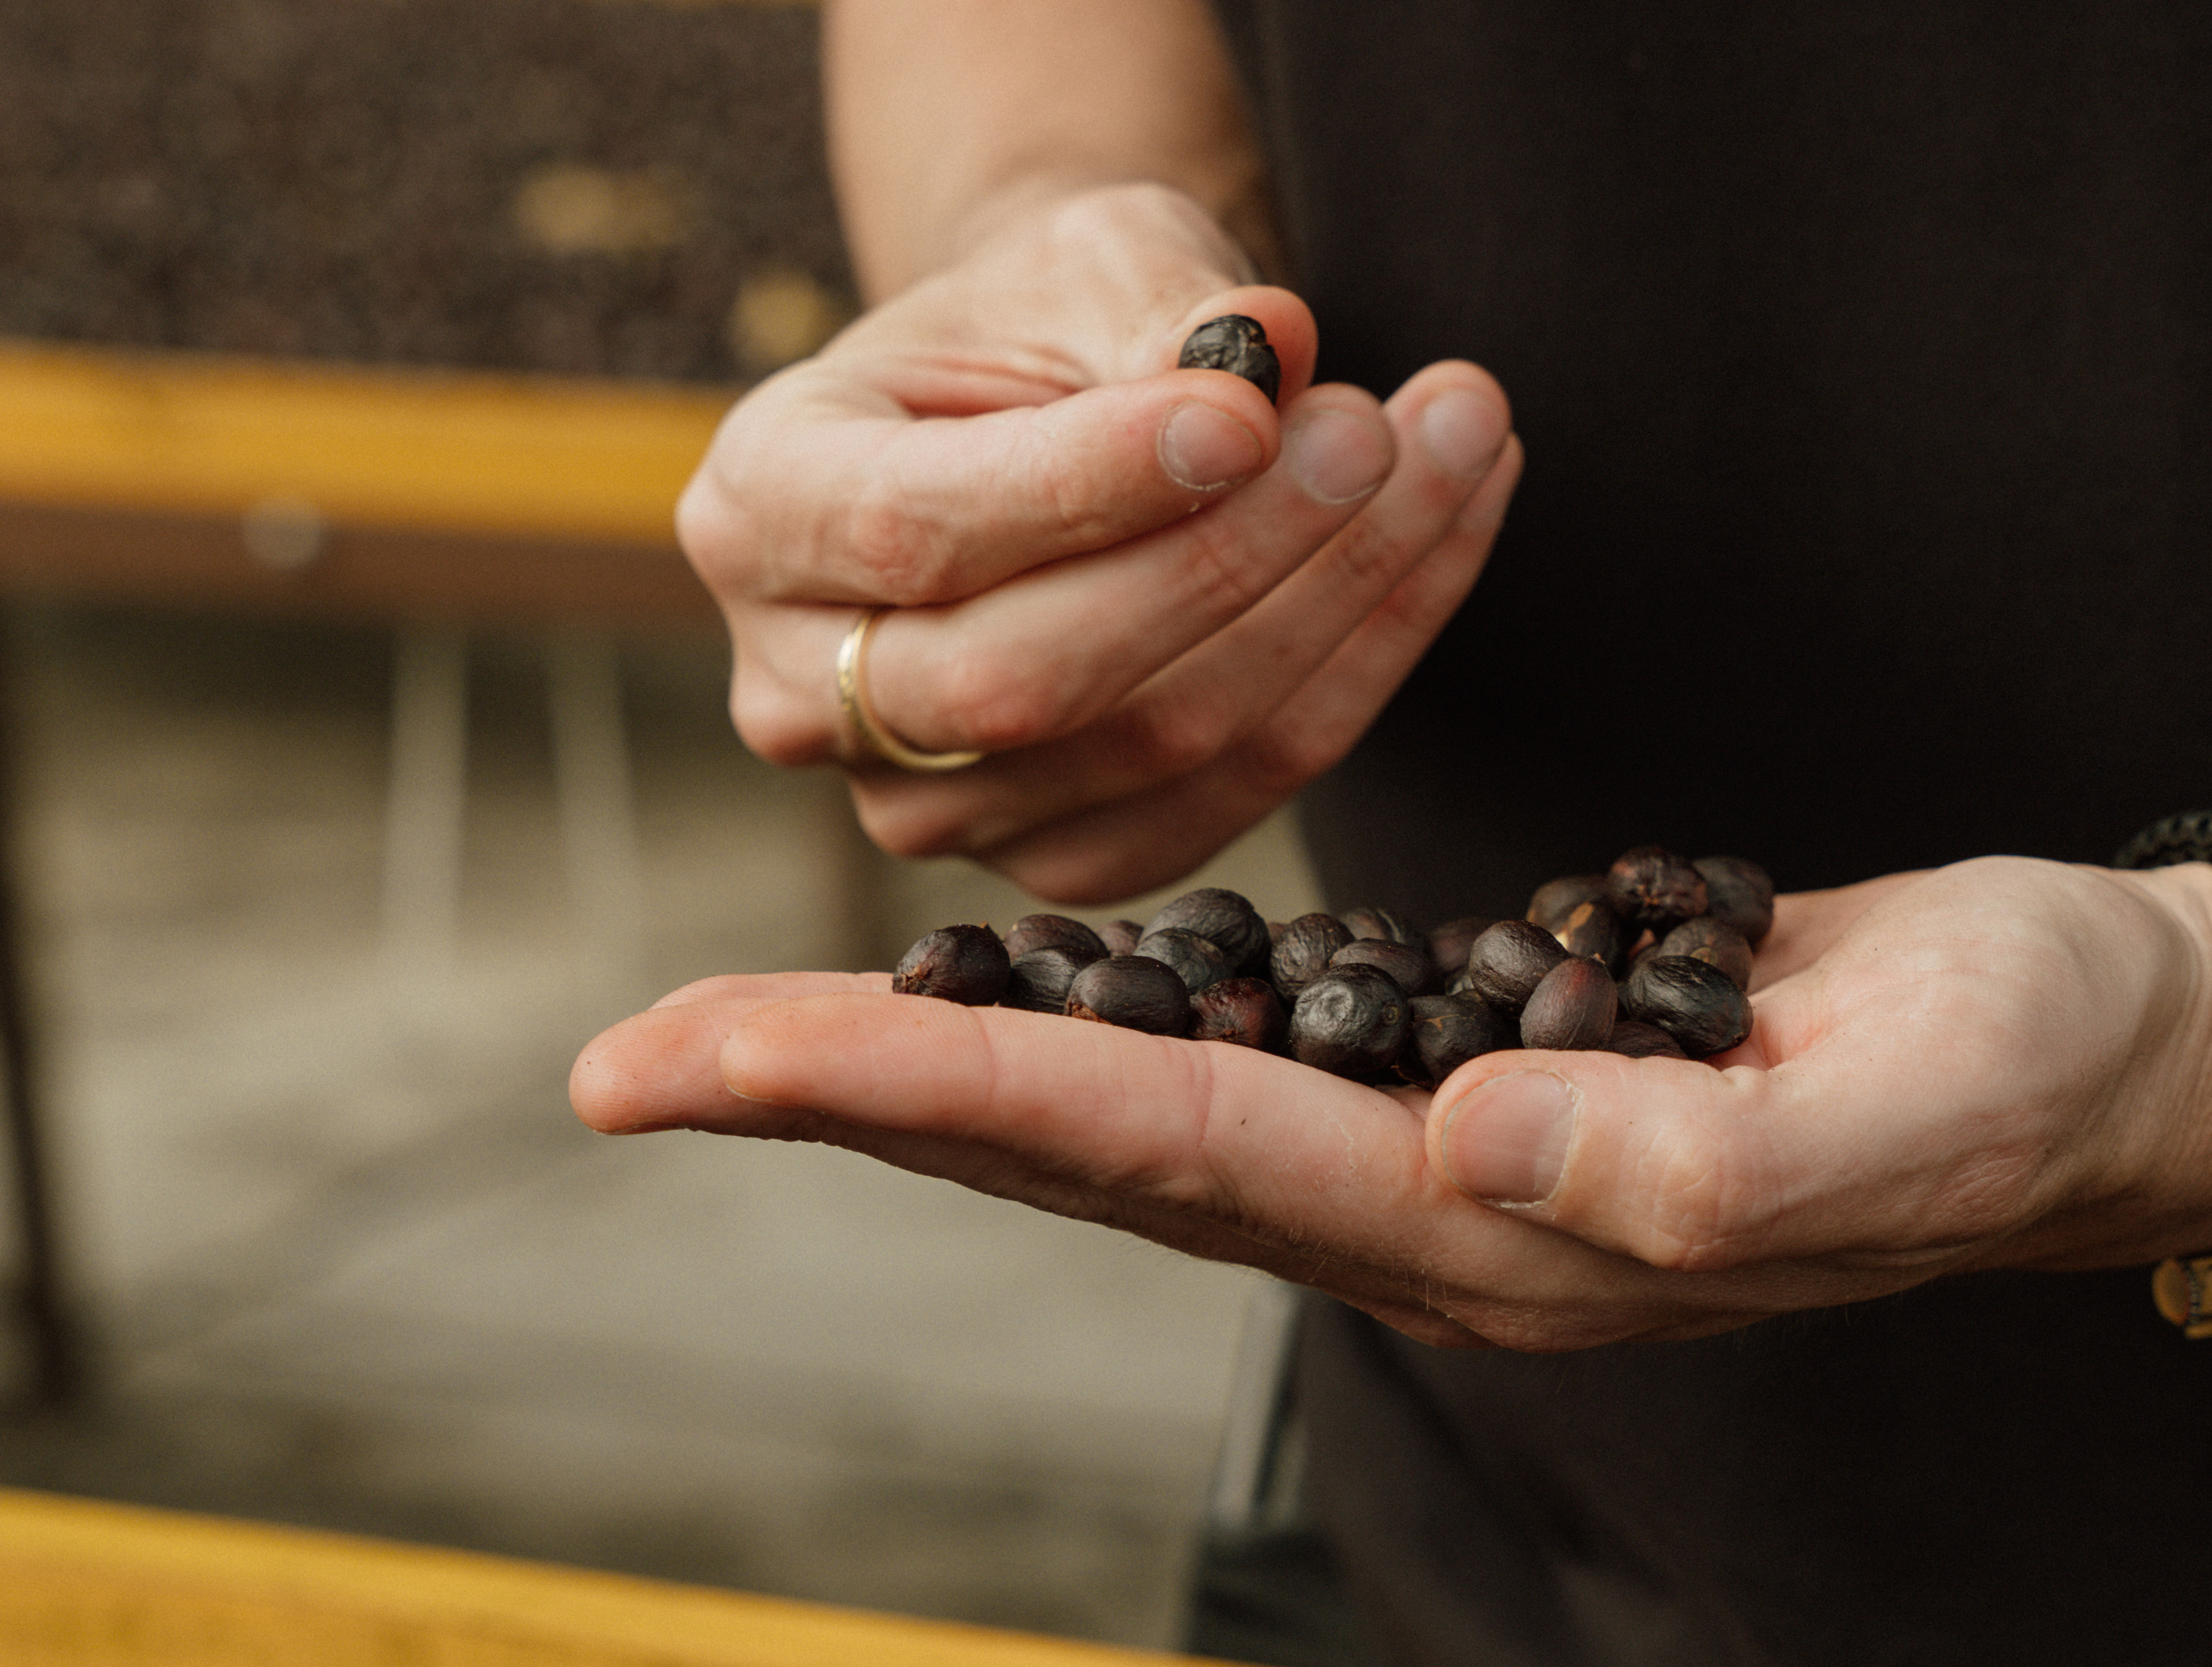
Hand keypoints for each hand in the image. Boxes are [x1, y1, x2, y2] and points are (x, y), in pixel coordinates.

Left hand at [569, 863, 2211, 1350]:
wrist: (2122, 1058)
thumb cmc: (2039, 1076)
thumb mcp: (1914, 1107)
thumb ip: (1701, 1157)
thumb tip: (1477, 1149)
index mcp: (1507, 1231)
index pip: (1166, 1151)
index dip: (928, 1098)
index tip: (714, 1060)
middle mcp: (1436, 1215)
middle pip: (1089, 1152)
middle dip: (855, 1102)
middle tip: (629, 1068)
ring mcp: (1449, 1153)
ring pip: (1136, 1111)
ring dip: (936, 1069)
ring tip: (739, 1036)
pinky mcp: (1480, 1074)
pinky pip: (1237, 1058)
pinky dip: (1088, 1024)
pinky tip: (990, 993)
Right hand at [680, 182, 1521, 904]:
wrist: (1049, 405)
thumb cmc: (1046, 319)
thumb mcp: (1083, 262)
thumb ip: (1160, 311)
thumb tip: (1270, 349)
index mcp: (757, 511)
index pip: (923, 528)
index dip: (1098, 483)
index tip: (1258, 406)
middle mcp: (801, 689)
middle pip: (1033, 676)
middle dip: (1238, 555)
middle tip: (1387, 428)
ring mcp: (923, 804)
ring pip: (1159, 746)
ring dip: (1341, 601)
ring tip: (1455, 445)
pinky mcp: (1060, 859)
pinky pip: (1235, 794)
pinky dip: (1363, 667)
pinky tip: (1445, 539)